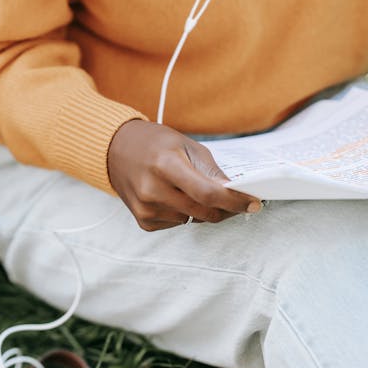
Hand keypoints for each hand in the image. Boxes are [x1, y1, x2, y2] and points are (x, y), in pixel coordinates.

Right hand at [107, 120, 261, 230]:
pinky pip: (176, 224)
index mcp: (166, 165)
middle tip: (235, 200)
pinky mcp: (142, 220)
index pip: (207, 193)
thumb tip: (235, 192)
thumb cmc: (155, 144)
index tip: (252, 204)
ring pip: (191, 219)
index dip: (234, 202)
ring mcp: (146, 208)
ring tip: (187, 188)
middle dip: (224, 208)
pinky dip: (182, 213)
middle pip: (203, 212)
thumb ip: (210, 171)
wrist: (115, 149)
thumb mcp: (186, 145)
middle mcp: (152, 189)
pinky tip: (171, 196)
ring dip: (200, 209)